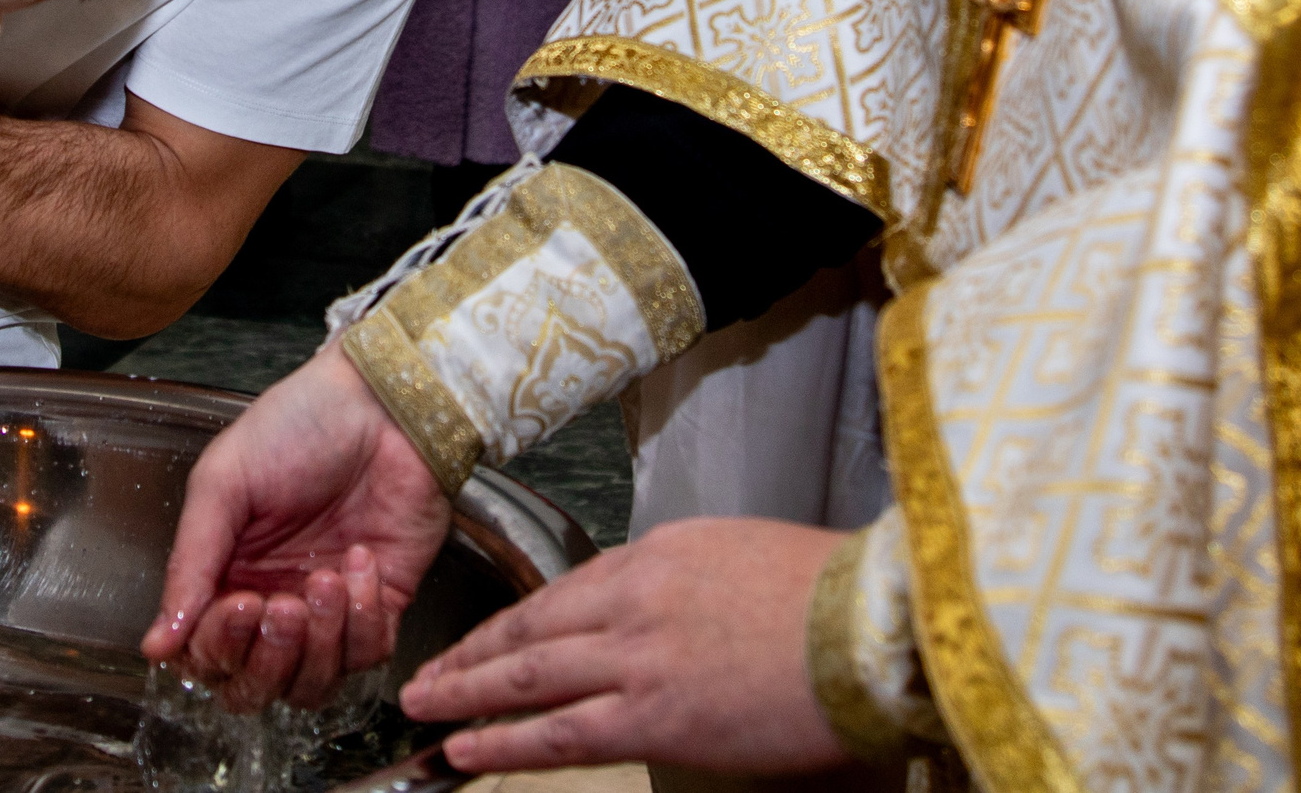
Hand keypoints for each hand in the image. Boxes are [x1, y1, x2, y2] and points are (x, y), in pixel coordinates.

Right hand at [142, 344, 451, 710]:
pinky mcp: (380, 604)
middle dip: (268, 658)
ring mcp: (328, 610)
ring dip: (317, 643)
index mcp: (225, 575)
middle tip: (280, 606)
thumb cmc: (297, 425)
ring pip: (312, 684)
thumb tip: (157, 645)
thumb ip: (190, 564)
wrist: (381, 402)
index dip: (217, 648)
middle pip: (257, 684)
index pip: (207, 654)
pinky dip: (362, 619)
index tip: (235, 606)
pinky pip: (366, 652)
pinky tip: (360, 561)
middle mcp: (273, 600)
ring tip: (324, 580)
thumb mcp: (222, 484)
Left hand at [398, 517, 849, 776]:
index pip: (566, 589)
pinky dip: (504, 739)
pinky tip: (466, 746)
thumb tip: (660, 616)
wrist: (875, 625)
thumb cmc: (832, 596)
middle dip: (470, 654)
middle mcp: (633, 598)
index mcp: (658, 554)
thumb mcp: (741, 556)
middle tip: (426, 674)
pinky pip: (558, 731)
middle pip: (530, 628)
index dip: (518, 620)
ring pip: (528, 677)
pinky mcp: (653, 715)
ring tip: (426, 707)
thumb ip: (685, 585)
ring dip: (467, 693)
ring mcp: (637, 657)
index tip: (489, 637)